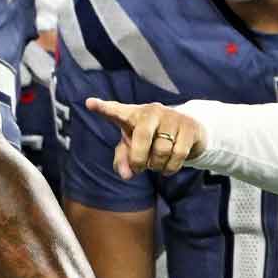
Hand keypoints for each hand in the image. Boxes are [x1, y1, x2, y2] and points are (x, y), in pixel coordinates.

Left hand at [85, 98, 206, 178]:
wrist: (186, 132)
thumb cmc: (151, 139)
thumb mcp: (133, 148)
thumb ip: (123, 160)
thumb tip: (126, 174)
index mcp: (132, 115)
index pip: (116, 111)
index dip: (103, 108)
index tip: (89, 103)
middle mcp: (151, 111)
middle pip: (141, 137)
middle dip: (139, 159)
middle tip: (139, 168)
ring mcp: (171, 116)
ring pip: (161, 150)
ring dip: (157, 165)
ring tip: (156, 164)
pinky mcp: (188, 125)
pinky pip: (178, 154)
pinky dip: (171, 168)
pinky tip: (168, 167)